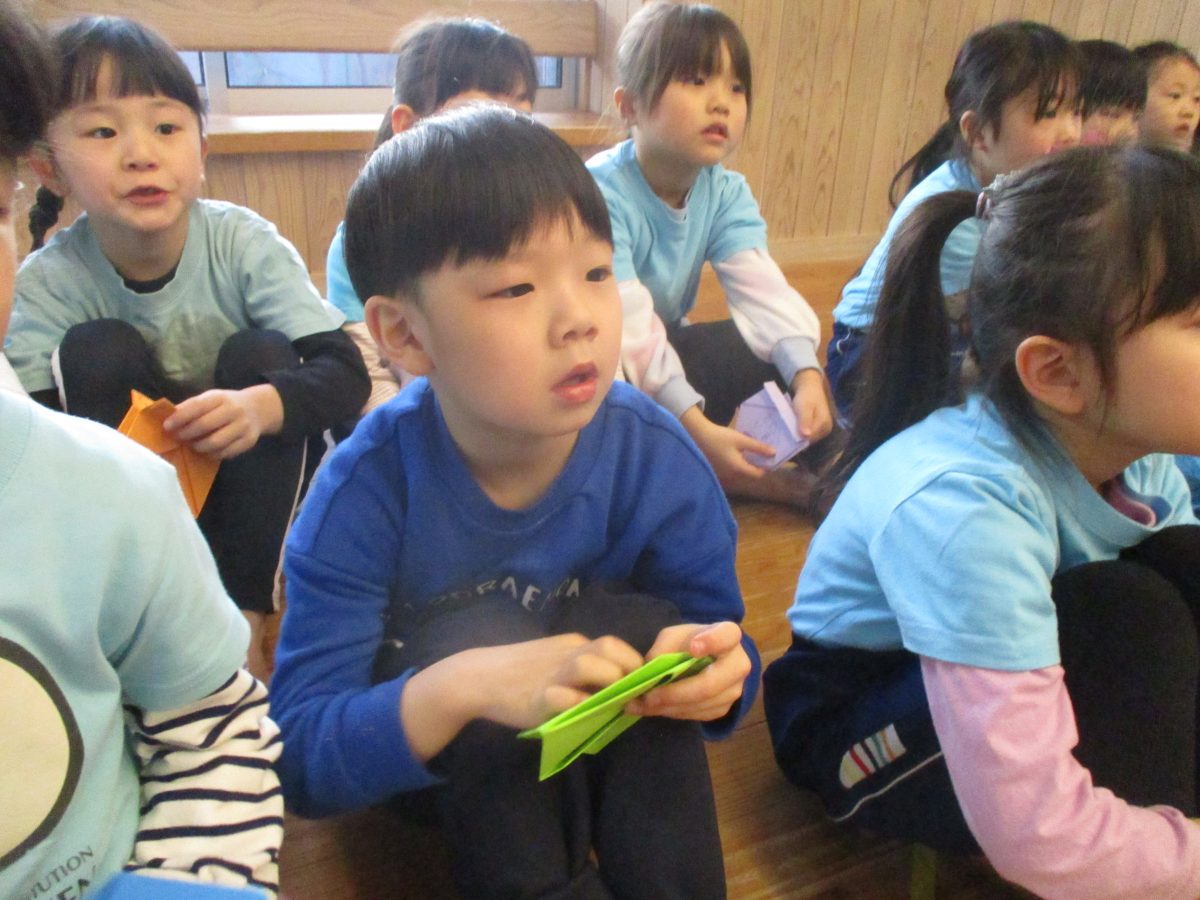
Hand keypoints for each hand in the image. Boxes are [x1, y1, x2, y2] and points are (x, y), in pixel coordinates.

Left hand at [165, 384, 283, 459]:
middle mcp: (234, 411)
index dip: (180, 418)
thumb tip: (169, 417)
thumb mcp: (211, 398)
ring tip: (192, 445)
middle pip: (205, 425)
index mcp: (221, 398)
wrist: (258, 409)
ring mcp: (243, 427)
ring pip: (216, 442)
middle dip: (187, 434)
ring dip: (199, 446)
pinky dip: (212, 454)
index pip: (197, 407)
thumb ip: (192, 406)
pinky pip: (226, 453)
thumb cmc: (227, 404)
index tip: (167, 426)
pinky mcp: (248, 442)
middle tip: (178, 438)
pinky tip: (206, 451)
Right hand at [401, 634, 644, 761]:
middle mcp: (568, 653)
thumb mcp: (556, 661)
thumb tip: (619, 691)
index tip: (640, 685)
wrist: (478, 677)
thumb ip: (584, 671)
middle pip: (609, 649)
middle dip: (629, 672)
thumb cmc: (520, 673)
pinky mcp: (538, 695)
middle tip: (634, 695)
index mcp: (574, 644)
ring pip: (589, 665)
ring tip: (616, 703)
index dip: (633, 664)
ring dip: (609, 683)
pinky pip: (563, 697)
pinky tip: (587, 714)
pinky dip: (578, 704)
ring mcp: (552, 673)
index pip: (615, 645)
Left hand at [627, 621, 750, 721]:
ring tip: (644, 705)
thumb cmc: (690, 642)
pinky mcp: (725, 708)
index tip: (693, 648)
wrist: (708, 660)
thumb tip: (650, 670)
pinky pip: (699, 714)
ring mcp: (734, 689)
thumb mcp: (674, 636)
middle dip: (675, 693)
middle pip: (710, 684)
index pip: (727, 636)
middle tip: (649, 696)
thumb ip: (664, 647)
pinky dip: (675, 713)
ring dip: (670, 707)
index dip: (712, 642)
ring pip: (701, 704)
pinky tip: (657, 708)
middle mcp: (739, 664)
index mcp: (729, 635)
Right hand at [681, 405, 774, 483]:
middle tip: (759, 452)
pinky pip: (730, 470)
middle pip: (748, 474)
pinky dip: (735, 463)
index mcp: (738, 469)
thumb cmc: (720, 437)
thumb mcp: (741, 440)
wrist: (697, 435)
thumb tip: (774, 453)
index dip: (766, 467)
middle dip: (755, 464)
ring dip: (744, 464)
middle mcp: (731, 476)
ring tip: (746, 451)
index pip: (758, 474)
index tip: (768, 457)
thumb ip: (758, 447)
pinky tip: (733, 452)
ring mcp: (722, 475)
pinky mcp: (716, 471)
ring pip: (739, 472)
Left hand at [790, 369, 833, 442]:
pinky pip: (808, 434)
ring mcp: (823, 429)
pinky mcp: (819, 427)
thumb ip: (805, 420)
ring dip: (799, 435)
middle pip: (809, 440)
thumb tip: (806, 435)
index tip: (787, 435)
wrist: (810, 387)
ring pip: (808, 438)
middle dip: (798, 437)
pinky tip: (793, 428)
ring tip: (789, 429)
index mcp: (824, 424)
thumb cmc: (807, 396)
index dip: (798, 438)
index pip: (809, 439)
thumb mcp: (804, 407)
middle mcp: (826, 429)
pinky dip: (801, 432)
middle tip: (786, 432)